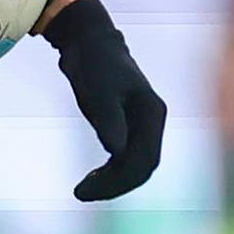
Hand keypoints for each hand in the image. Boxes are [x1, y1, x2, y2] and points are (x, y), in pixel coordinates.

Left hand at [42, 0, 165, 201]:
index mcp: (153, 113)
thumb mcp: (99, 91)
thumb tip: (118, 154)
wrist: (87, 41)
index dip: (119, 180)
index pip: (145, 160)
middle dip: (115, 184)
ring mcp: (142, 124)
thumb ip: (110, 121)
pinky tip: (91, 178)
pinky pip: (125, 158)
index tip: (88, 189)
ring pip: (135, 165)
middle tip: (81, 193)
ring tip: (83, 188)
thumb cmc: (94, 63)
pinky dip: (110, 171)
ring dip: (112, 181)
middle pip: (142, 167)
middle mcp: (152, 121)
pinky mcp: (128, 125)